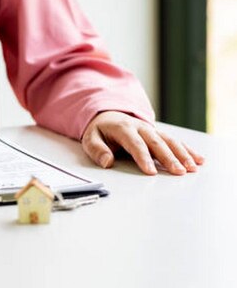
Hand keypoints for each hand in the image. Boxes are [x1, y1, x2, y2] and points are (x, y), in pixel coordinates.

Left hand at [81, 111, 204, 174]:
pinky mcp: (158, 134)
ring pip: (169, 141)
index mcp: (123, 128)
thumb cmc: (100, 131)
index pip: (135, 144)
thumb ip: (97, 150)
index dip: (144, 158)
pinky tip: (198, 160)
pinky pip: (175, 141)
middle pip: (157, 143)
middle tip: (178, 172)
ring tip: (192, 168)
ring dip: (182, 154)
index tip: (151, 172)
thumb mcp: (90, 139)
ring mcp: (152, 130)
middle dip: (169, 158)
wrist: (107, 116)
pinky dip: (187, 150)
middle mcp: (141, 128)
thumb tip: (106, 162)